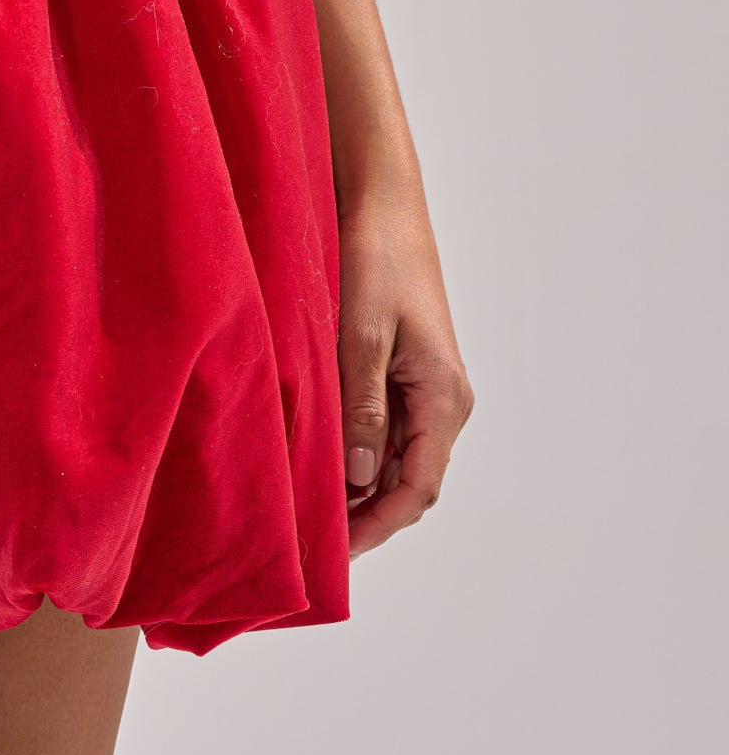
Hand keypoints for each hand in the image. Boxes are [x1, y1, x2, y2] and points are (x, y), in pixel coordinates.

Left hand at [336, 184, 473, 553]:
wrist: (382, 201)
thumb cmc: (376, 258)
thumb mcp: (360, 334)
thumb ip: (362, 407)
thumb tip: (362, 477)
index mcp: (444, 397)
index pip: (418, 489)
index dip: (377, 526)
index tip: (336, 553)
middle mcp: (444, 400)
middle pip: (408, 481)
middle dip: (366, 515)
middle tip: (313, 543)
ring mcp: (426, 386)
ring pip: (395, 457)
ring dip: (359, 485)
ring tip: (309, 510)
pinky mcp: (405, 369)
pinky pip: (384, 426)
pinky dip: (356, 450)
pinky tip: (319, 458)